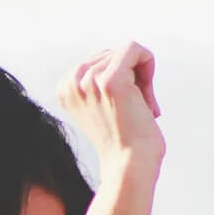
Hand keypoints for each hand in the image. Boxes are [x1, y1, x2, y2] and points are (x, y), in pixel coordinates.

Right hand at [57, 42, 164, 170]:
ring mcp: (90, 81)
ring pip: (126, 52)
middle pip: (112, 53)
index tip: (126, 104)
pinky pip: (135, 49)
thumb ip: (102, 79)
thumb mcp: (103, 106)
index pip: (99, 59)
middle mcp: (73, 83)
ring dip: (142, 77)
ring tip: (142, 107)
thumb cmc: (124, 140)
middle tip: (139, 108)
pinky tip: (148, 95)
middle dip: (132, 75)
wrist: (130, 166)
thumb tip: (128, 49)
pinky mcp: (111, 81)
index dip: (120, 77)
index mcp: (65, 88)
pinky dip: (148, 63)